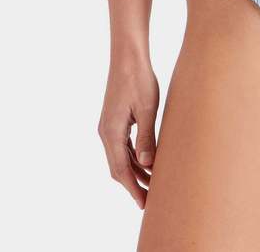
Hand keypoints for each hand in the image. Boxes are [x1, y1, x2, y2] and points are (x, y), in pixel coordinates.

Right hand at [98, 57, 159, 208]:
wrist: (128, 55)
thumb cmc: (139, 78)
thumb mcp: (147, 108)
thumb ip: (147, 136)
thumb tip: (147, 164)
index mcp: (111, 132)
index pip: (121, 170)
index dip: (133, 189)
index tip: (144, 204)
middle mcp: (106, 132)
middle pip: (118, 167)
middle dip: (134, 184)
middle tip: (151, 199)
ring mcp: (109, 126)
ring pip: (120, 157)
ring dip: (135, 171)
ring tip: (153, 183)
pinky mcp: (115, 119)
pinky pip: (122, 145)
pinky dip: (133, 157)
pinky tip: (147, 161)